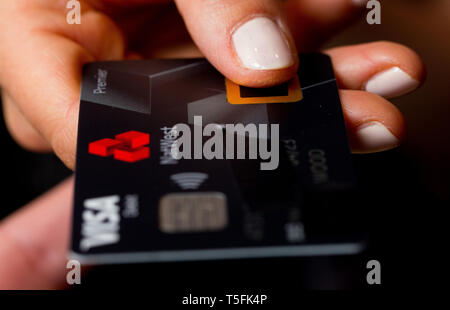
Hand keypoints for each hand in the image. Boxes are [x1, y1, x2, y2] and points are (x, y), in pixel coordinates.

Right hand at [0, 0, 424, 168]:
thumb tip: (263, 59)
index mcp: (42, 41)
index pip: (86, 131)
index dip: (164, 161)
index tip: (247, 164)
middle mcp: (98, 58)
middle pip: (183, 120)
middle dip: (273, 123)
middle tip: (351, 120)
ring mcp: (153, 47)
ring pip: (231, 90)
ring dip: (310, 81)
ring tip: (377, 74)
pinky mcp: (196, 32)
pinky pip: (249, 49)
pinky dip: (302, 32)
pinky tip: (343, 19)